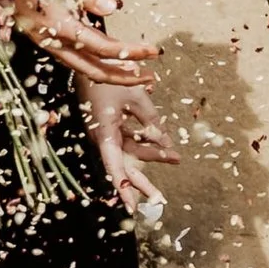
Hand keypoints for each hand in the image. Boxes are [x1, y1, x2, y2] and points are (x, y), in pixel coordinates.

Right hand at [0, 0, 157, 86]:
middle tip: (149, 78)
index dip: (130, 52)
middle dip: (121, 76)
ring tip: (132, 69)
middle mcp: (47, 37)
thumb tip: (116, 8)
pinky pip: (68, 51)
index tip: (153, 51)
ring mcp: (41, 36)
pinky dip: (90, 56)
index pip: (101, 47)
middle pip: (89, 69)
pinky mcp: (37, 29)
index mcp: (54, 24)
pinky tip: (102, 48)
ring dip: (107, 69)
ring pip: (78, 63)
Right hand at [79, 78, 178, 215]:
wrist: (92, 60)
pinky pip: (129, 140)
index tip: (131, 207)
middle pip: (124, 167)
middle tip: (160, 200)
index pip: (114, 167)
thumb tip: (167, 145)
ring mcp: (106, 133)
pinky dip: (145, 142)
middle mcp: (103, 138)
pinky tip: (163, 145)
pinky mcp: (110, 127)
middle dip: (142, 183)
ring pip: (130, 152)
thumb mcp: (137, 98)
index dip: (123, 188)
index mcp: (104, 134)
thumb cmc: (112, 78)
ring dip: (152, 156)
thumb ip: (153, 122)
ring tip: (177, 159)